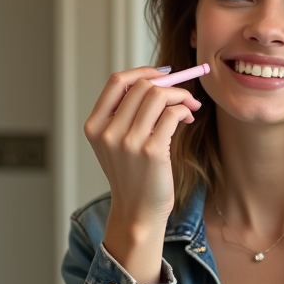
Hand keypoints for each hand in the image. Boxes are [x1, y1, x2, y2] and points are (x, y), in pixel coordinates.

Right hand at [83, 67, 200, 283]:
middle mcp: (108, 132)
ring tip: (188, 108)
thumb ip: (129, 113)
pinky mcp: (151, 151)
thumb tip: (160, 80)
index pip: (117, 82)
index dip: (142, 72)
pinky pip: (172, 114)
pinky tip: (187, 119)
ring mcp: (128, 142)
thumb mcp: (118, 143)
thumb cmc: (133, 175)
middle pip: (141, 86)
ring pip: (158, 96)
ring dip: (180, 96)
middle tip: (183, 94)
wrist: (138, 212)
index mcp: (95, 125)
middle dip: (168, 85)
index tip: (163, 74)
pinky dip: (184, 111)